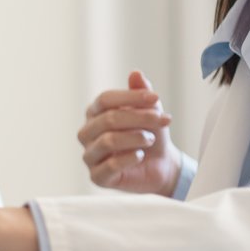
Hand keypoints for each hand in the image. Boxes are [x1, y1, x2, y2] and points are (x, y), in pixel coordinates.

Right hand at [78, 71, 180, 194]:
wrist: (160, 165)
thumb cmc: (150, 134)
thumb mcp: (150, 111)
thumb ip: (141, 93)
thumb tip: (135, 73)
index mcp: (95, 113)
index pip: (105, 99)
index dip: (130, 97)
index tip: (156, 98)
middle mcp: (87, 133)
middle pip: (108, 119)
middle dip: (139, 118)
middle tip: (162, 119)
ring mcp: (90, 155)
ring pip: (108, 141)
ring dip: (136, 137)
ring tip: (150, 139)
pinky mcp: (97, 177)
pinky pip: (109, 166)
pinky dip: (130, 158)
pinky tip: (141, 155)